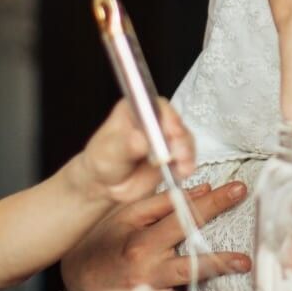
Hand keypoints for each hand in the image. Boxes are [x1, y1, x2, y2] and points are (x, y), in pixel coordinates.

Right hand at [62, 181, 251, 290]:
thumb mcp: (126, 214)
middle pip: (190, 259)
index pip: (183, 214)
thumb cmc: (102, 240)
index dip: (213, 201)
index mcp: (141, 236)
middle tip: (245, 260)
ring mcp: (146, 289)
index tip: (237, 190)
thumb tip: (201, 189)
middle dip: (221, 259)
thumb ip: (162, 201)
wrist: (73, 275)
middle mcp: (145, 265)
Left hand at [71, 97, 195, 203]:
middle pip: (174, 120)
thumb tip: (142, 139)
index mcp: (135, 107)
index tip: (171, 132)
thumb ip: (125, 145)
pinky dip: (187, 164)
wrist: (107, 185)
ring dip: (186, 153)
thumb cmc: (104, 161)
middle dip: (179, 137)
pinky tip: (182, 172)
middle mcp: (153, 118)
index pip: (154, 105)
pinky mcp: (174, 152)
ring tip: (181, 167)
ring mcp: (165, 135)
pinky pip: (187, 155)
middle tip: (177, 154)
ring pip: (184, 138)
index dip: (165, 116)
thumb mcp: (109, 151)